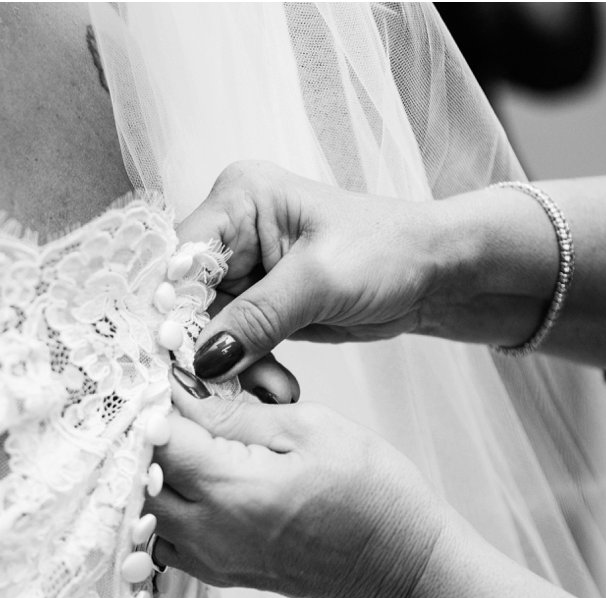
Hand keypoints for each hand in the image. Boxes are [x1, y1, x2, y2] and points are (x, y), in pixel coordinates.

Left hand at [144, 384, 450, 597]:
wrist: (404, 565)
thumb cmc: (373, 493)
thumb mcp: (309, 428)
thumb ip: (235, 412)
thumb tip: (183, 390)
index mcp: (230, 490)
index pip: (156, 439)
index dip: (156, 403)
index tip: (171, 380)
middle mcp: (207, 532)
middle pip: (138, 478)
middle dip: (149, 438)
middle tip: (176, 409)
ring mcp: (210, 560)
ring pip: (144, 512)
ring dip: (153, 475)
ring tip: (187, 445)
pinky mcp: (218, 573)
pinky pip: (165, 537)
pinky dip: (166, 507)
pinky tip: (197, 481)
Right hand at [176, 161, 452, 382]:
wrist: (437, 272)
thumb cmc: (390, 251)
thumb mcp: (320, 280)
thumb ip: (257, 318)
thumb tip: (202, 360)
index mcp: (239, 200)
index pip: (178, 258)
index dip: (168, 309)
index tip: (172, 359)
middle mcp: (231, 231)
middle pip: (183, 299)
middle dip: (204, 348)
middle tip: (224, 388)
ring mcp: (243, 270)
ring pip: (205, 330)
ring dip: (231, 368)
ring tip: (273, 389)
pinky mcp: (257, 304)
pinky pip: (232, 345)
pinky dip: (249, 371)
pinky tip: (278, 386)